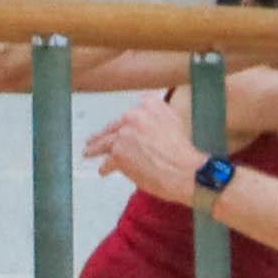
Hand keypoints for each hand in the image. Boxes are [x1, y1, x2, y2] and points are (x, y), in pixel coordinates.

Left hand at [88, 102, 202, 199]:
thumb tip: (146, 123)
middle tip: (95, 139)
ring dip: (96, 148)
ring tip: (90, 152)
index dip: (125, 123)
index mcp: (150, 105)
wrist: (187, 172)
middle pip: (114, 126)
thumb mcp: (176, 123)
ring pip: (105, 142)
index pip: (131, 112)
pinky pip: (108, 162)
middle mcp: (134, 115)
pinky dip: (106, 168)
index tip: (120, 126)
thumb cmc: (185, 154)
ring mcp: (124, 134)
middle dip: (104, 134)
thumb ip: (158, 117)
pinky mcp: (118, 153)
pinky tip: (104, 171)